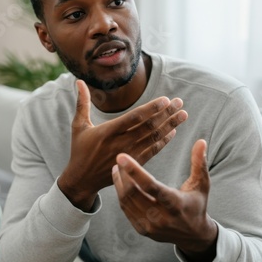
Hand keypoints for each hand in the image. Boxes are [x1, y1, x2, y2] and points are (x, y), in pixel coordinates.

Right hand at [58, 80, 187, 210]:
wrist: (82, 180)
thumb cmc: (80, 150)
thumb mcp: (79, 126)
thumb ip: (82, 103)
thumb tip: (78, 81)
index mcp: (108, 131)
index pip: (135, 117)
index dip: (151, 108)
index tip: (166, 99)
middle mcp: (120, 143)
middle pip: (149, 126)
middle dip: (166, 113)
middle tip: (180, 102)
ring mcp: (129, 155)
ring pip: (154, 138)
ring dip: (170, 125)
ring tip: (183, 114)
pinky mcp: (134, 165)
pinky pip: (153, 151)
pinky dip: (164, 141)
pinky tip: (173, 131)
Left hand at [112, 139, 217, 261]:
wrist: (194, 235)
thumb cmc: (197, 204)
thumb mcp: (202, 184)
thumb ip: (199, 163)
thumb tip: (201, 141)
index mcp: (175, 204)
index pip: (151, 186)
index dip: (134, 171)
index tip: (122, 156)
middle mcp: (161, 218)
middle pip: (134, 193)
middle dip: (123, 175)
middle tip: (118, 159)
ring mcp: (150, 226)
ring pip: (126, 202)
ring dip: (119, 183)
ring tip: (116, 168)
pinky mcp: (143, 230)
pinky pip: (126, 210)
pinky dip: (121, 194)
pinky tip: (120, 182)